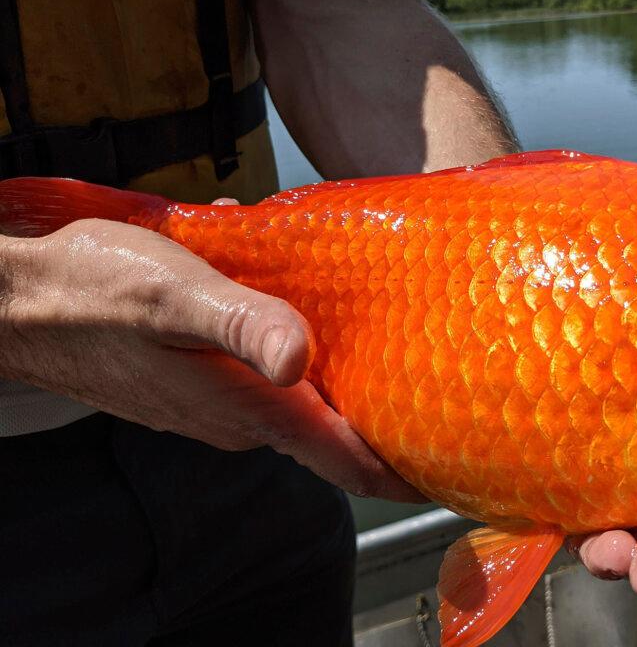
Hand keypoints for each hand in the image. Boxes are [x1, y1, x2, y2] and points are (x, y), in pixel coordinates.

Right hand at [0, 216, 421, 501]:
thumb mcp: (174, 293)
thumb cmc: (93, 290)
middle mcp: (243, 423)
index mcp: (250, 408)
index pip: (348, 463)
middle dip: (394, 435)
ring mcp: (222, 412)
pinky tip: (331, 349)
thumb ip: (240, 325)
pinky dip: (316, 384)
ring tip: (411, 377)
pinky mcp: (206, 392)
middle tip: (454, 409)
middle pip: (338, 444)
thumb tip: (301, 359)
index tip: (460, 477)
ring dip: (355, 405)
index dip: (407, 475)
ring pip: (309, 419)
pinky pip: (278, 398)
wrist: (23, 303)